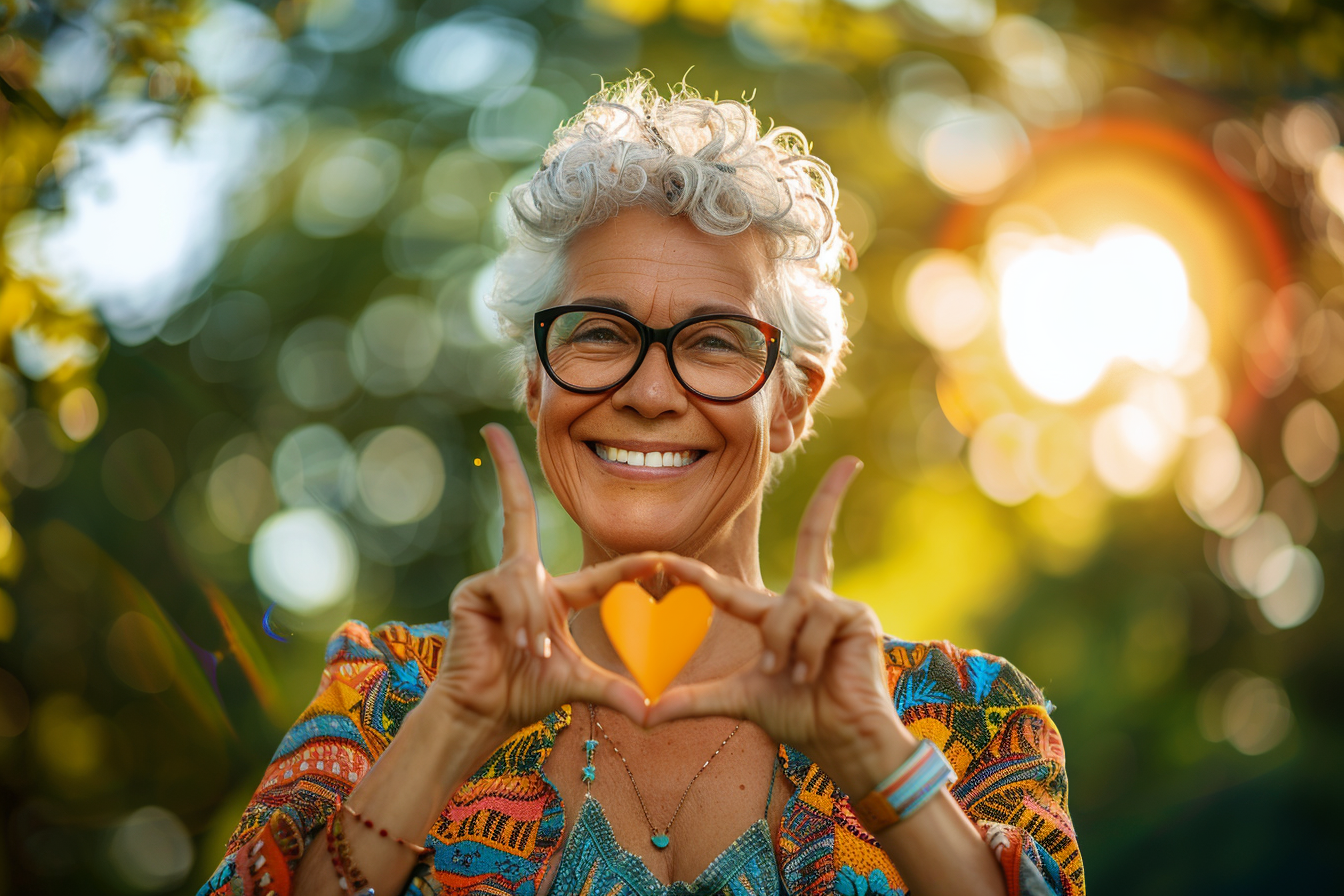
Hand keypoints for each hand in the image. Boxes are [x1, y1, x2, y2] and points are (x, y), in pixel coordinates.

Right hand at [429, 424, 654, 754]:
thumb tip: (652, 715)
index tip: (664, 560)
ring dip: (537, 622)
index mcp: (557, 595)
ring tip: (536, 654)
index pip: (602, 573)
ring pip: (531, 582)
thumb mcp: (578, 684)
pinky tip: (520, 645)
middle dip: (502, 469)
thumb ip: (614, 691)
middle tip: (492, 427)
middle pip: (518, 510)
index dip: (633, 566)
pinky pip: (511, 592)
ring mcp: (494, 580)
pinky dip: (523, 620)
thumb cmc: (526, 693)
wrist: (482, 714)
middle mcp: (524, 577)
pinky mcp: (472, 591)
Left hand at [644, 457, 912, 795]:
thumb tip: (642, 716)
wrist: (841, 740)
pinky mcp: (856, 616)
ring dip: (781, 645)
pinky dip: (802, 651)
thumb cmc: (797, 717)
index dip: (700, 575)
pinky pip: (812, 617)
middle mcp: (809, 599)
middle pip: (816, 535)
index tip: (670, 561)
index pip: (734, 588)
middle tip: (851, 462)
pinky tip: (811, 673)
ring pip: (787, 605)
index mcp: (778, 616)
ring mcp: (836, 605)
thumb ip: (691, 700)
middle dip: (833, 496)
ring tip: (791, 674)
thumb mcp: (737, 700)